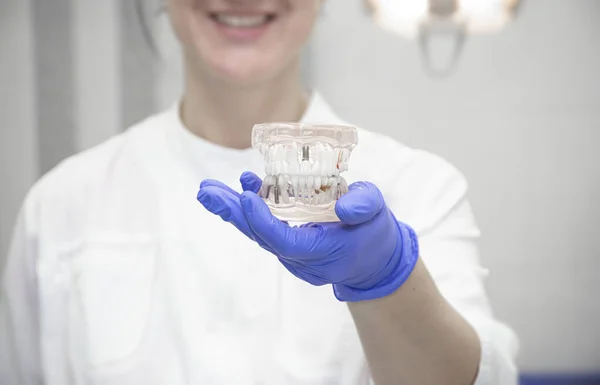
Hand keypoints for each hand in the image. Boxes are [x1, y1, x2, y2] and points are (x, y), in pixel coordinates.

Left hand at [197, 172, 418, 300]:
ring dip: (234, 211)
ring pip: (259, 234)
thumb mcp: (378, 213)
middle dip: (234, 214)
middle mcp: (302, 259)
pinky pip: (267, 229)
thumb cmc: (375, 233)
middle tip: (206, 193)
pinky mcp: (291, 246)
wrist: (374, 261)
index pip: (283, 241)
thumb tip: (344, 208)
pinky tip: (244, 187)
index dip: (262, 221)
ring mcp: (294, 255)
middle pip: (261, 238)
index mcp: (323, 253)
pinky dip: (252, 210)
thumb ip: (364, 206)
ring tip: (209, 192)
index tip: (247, 195)